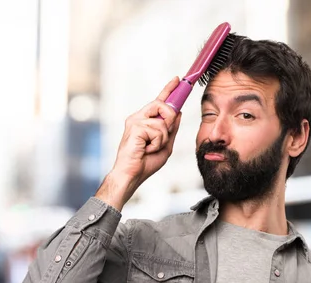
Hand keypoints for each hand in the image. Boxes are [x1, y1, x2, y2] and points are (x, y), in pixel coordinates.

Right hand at [96, 77, 182, 209]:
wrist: (132, 175)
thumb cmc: (145, 163)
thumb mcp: (165, 145)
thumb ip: (171, 130)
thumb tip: (179, 113)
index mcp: (145, 121)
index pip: (158, 102)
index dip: (168, 90)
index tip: (177, 79)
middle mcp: (138, 118)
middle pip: (161, 104)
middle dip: (170, 117)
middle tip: (166, 131)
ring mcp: (135, 121)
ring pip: (162, 121)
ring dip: (162, 139)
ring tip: (151, 148)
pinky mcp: (135, 127)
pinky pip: (157, 130)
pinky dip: (157, 143)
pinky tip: (146, 150)